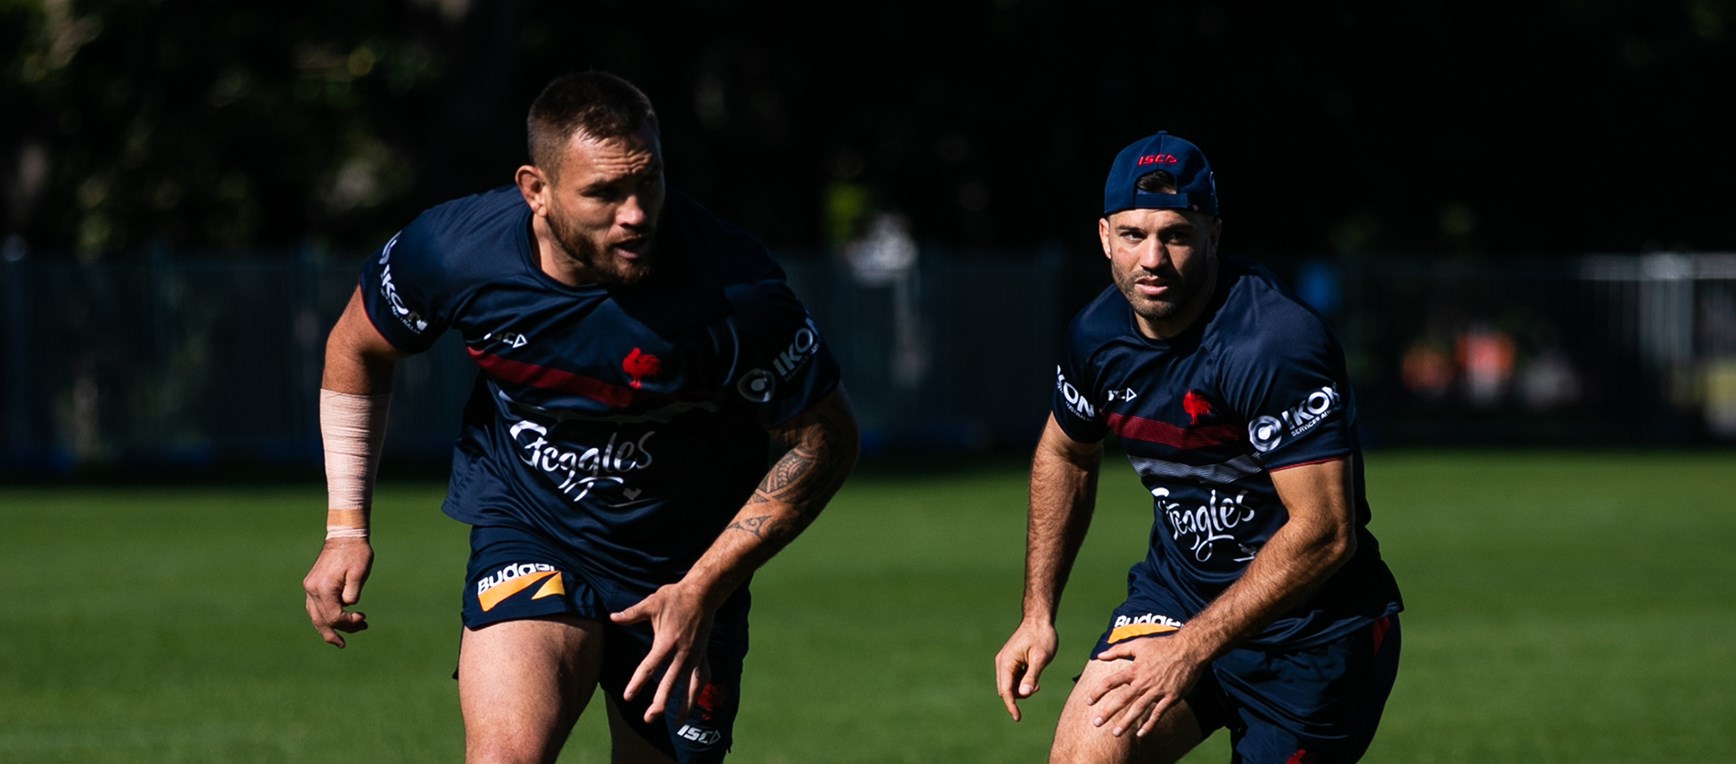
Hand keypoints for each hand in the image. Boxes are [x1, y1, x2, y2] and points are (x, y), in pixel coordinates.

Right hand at [302, 538, 372, 647]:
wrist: (344, 535)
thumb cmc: (356, 553)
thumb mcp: (359, 572)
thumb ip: (353, 592)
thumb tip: (348, 607)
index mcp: (324, 587)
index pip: (333, 616)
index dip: (348, 623)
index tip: (363, 618)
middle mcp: (312, 589)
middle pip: (320, 620)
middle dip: (335, 632)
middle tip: (344, 644)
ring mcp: (309, 587)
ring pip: (314, 615)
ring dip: (326, 628)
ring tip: (338, 639)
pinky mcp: (311, 584)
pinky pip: (313, 607)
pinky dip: (322, 617)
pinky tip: (331, 623)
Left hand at [610, 583, 714, 722]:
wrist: (704, 593)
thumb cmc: (675, 597)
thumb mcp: (652, 603)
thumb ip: (631, 614)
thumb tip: (612, 617)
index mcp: (666, 642)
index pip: (649, 667)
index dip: (637, 683)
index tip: (628, 697)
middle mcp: (682, 653)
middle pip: (670, 684)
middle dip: (660, 703)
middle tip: (649, 719)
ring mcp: (695, 656)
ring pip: (691, 687)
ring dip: (685, 705)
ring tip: (677, 723)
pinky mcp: (704, 655)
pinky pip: (703, 677)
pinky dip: (698, 691)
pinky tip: (694, 702)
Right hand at [994, 620, 1057, 721]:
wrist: (1039, 619)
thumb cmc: (1042, 637)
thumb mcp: (1040, 658)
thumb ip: (1031, 676)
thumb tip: (1024, 694)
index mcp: (1006, 663)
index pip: (1006, 691)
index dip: (1011, 706)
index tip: (1018, 718)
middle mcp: (1001, 663)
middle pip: (1006, 690)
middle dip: (1019, 696)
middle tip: (1038, 687)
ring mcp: (1004, 661)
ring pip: (1009, 685)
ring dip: (1021, 689)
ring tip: (1038, 681)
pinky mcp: (1010, 661)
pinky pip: (1012, 678)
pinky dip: (1022, 682)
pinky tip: (1034, 675)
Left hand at [1084, 636, 1207, 737]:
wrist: (1189, 649)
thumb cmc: (1162, 645)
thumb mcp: (1138, 644)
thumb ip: (1118, 650)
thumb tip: (1099, 655)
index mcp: (1134, 669)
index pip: (1111, 682)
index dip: (1098, 692)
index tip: (1088, 701)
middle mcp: (1144, 682)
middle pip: (1122, 699)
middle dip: (1108, 712)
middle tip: (1096, 723)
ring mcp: (1157, 691)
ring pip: (1139, 709)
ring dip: (1126, 722)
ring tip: (1116, 733)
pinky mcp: (1171, 697)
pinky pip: (1158, 713)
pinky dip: (1150, 724)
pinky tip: (1141, 733)